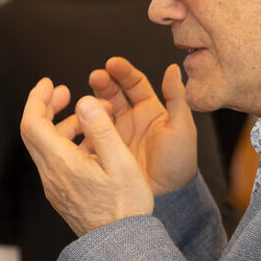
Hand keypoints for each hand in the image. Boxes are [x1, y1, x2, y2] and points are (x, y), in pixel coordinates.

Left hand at [19, 72, 169, 236]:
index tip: (49, 82)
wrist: (120, 247)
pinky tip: (91, 144)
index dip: (37, 98)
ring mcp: (54, 187)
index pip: (32, 123)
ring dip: (61, 126)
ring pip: (46, 147)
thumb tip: (84, 101)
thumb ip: (101, 129)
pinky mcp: (62, 195)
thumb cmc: (125, 207)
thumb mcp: (120, 162)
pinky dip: (66, 144)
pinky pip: (55, 162)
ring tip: (88, 118)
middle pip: (34, 133)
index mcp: (61, 163)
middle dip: (46, 107)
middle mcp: (51, 175)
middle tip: (64, 92)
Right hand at [87, 58, 199, 194]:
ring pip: (99, 111)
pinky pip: (91, 134)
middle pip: (113, 93)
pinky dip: (83, 126)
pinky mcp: (104, 150)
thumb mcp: (182, 128)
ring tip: (86, 100)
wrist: (168, 197)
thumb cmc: (180, 162)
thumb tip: (174, 68)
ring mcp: (116, 134)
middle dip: (103, 82)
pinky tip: (78, 122)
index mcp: (150, 109)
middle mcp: (131, 118)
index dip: (123, 71)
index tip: (111, 64)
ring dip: (92, 102)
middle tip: (95, 77)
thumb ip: (177, 98)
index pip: (134, 83)